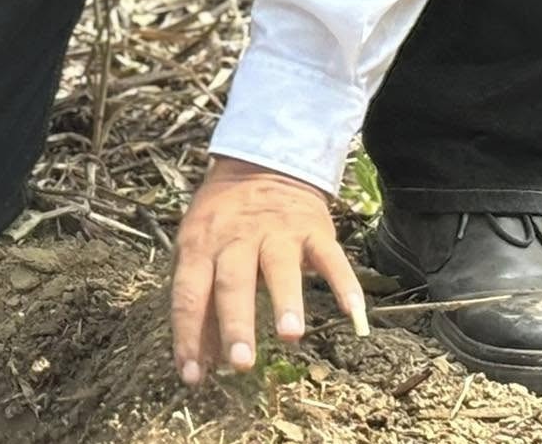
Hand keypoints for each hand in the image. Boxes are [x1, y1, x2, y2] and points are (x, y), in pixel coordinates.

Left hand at [170, 156, 368, 384]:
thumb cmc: (223, 221)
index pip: (188, 293)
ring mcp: (276, 232)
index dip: (187, 336)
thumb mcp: (200, 251)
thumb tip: (198, 364)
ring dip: (284, 301)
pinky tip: (354, 314)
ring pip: (279, 268)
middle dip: (235, 324)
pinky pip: (330, 257)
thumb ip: (200, 305)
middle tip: (240, 365)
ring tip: (289, 337)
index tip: (191, 377)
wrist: (262, 163)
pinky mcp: (313, 229)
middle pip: (232, 282)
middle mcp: (235, 238)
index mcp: (200, 245)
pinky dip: (343, 283)